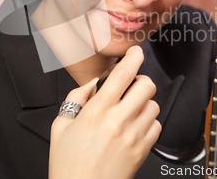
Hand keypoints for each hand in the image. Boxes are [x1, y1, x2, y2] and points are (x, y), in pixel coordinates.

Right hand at [49, 46, 160, 178]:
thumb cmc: (68, 164)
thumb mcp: (60, 125)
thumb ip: (77, 97)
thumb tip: (93, 83)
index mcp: (97, 111)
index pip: (122, 74)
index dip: (133, 57)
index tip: (136, 52)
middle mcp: (119, 121)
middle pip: (146, 86)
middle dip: (140, 81)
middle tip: (130, 87)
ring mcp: (134, 136)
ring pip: (154, 105)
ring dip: (144, 103)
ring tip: (130, 111)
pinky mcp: (143, 151)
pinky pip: (156, 126)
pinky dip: (148, 122)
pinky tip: (134, 127)